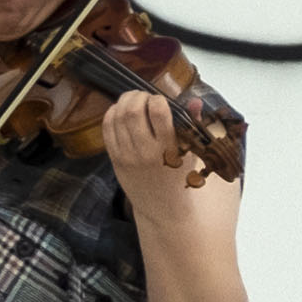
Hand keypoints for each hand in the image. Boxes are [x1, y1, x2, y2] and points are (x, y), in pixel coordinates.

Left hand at [101, 90, 194, 205]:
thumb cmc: (180, 176)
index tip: (161, 100)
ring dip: (124, 102)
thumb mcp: (192, 152)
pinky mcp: (115, 159)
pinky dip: (111, 114)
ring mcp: (127, 155)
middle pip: (133, 111)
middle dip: (137, 96)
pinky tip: (119, 111)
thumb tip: (195, 100)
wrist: (163, 206)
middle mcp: (146, 150)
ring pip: (117, 117)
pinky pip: (107, 129)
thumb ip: (193, 125)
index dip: (157, 99)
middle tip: (143, 95)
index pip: (158, 112)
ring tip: (132, 99)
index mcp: (169, 148)